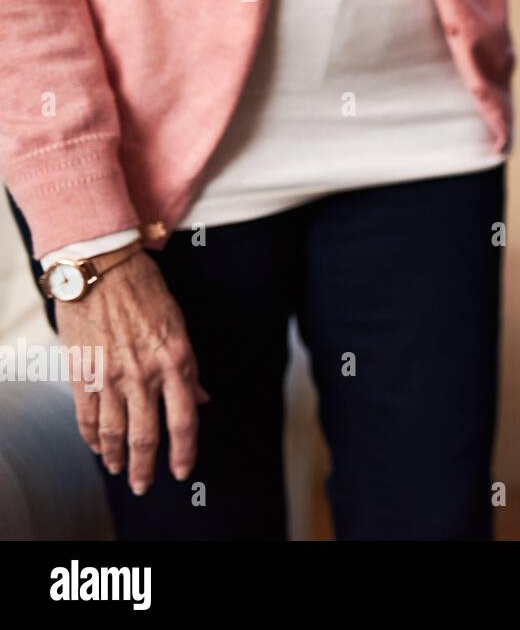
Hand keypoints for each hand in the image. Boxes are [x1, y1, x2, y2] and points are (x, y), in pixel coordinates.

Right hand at [56, 249, 207, 494]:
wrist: (103, 268)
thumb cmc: (146, 292)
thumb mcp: (179, 326)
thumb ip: (190, 368)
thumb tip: (202, 399)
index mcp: (177, 361)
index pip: (184, 420)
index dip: (184, 452)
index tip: (183, 471)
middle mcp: (145, 374)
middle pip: (146, 436)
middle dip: (145, 468)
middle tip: (143, 485)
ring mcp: (111, 375)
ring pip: (113, 432)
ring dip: (115, 457)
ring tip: (117, 470)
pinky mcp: (83, 372)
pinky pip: (86, 415)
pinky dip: (90, 436)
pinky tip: (95, 446)